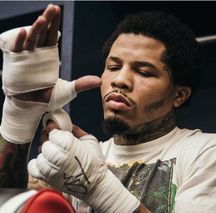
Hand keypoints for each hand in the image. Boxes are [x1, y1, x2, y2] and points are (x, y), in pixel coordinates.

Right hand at [0, 4, 100, 143]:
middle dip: (47, 21)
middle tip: (52, 9)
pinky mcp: (16, 64)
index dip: (55, 24)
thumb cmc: (48, 98)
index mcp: (49, 56)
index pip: (52, 36)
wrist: (32, 107)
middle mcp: (37, 54)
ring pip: (31, 40)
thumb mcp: (68, 90)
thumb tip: (99, 81)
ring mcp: (26, 58)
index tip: (57, 11)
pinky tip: (24, 32)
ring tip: (42, 19)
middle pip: (42, 34)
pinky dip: (19, 42)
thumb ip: (82, 84)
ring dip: (35, 29)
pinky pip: (16, 51)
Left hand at [28, 128, 139, 211]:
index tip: (60, 133)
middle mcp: (57, 155)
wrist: (95, 183)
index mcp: (68, 144)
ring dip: (46, 153)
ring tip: (56, 155)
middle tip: (60, 145)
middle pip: (46, 143)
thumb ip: (77, 131)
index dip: (57, 132)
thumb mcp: (90, 141)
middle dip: (52, 142)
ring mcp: (51, 168)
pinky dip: (38, 163)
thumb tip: (68, 126)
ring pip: (40, 154)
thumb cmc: (94, 163)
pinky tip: (47, 162)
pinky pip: (33, 167)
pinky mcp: (47, 178)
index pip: (53, 132)